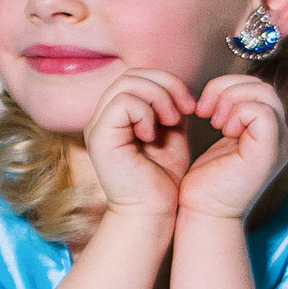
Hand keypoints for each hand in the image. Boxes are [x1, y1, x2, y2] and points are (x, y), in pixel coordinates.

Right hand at [84, 67, 195, 219]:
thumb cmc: (162, 180)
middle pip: (131, 74)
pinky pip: (123, 103)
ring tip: (171, 122)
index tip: (190, 105)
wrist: (153, 213)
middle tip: (185, 109)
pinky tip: (153, 135)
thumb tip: (175, 86)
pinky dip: (145, 112)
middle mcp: (102, 118)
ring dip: (158, 97)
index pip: (137, 76)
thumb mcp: (171, 134)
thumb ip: (169, 107)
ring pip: (127, 83)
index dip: (167, 81)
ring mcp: (97, 126)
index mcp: (117, 116)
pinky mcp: (99, 137)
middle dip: (166, 84)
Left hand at [179, 74, 287, 221]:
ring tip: (214, 121)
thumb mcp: (222, 138)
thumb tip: (223, 88)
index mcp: (271, 133)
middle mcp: (282, 137)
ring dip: (231, 99)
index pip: (259, 88)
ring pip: (264, 93)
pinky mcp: (269, 152)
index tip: (205, 109)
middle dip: (228, 88)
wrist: (203, 213)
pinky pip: (262, 112)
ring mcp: (279, 145)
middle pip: (263, 87)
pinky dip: (238, 112)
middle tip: (206, 110)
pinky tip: (223, 130)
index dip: (229, 87)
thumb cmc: (207, 181)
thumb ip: (231, 113)